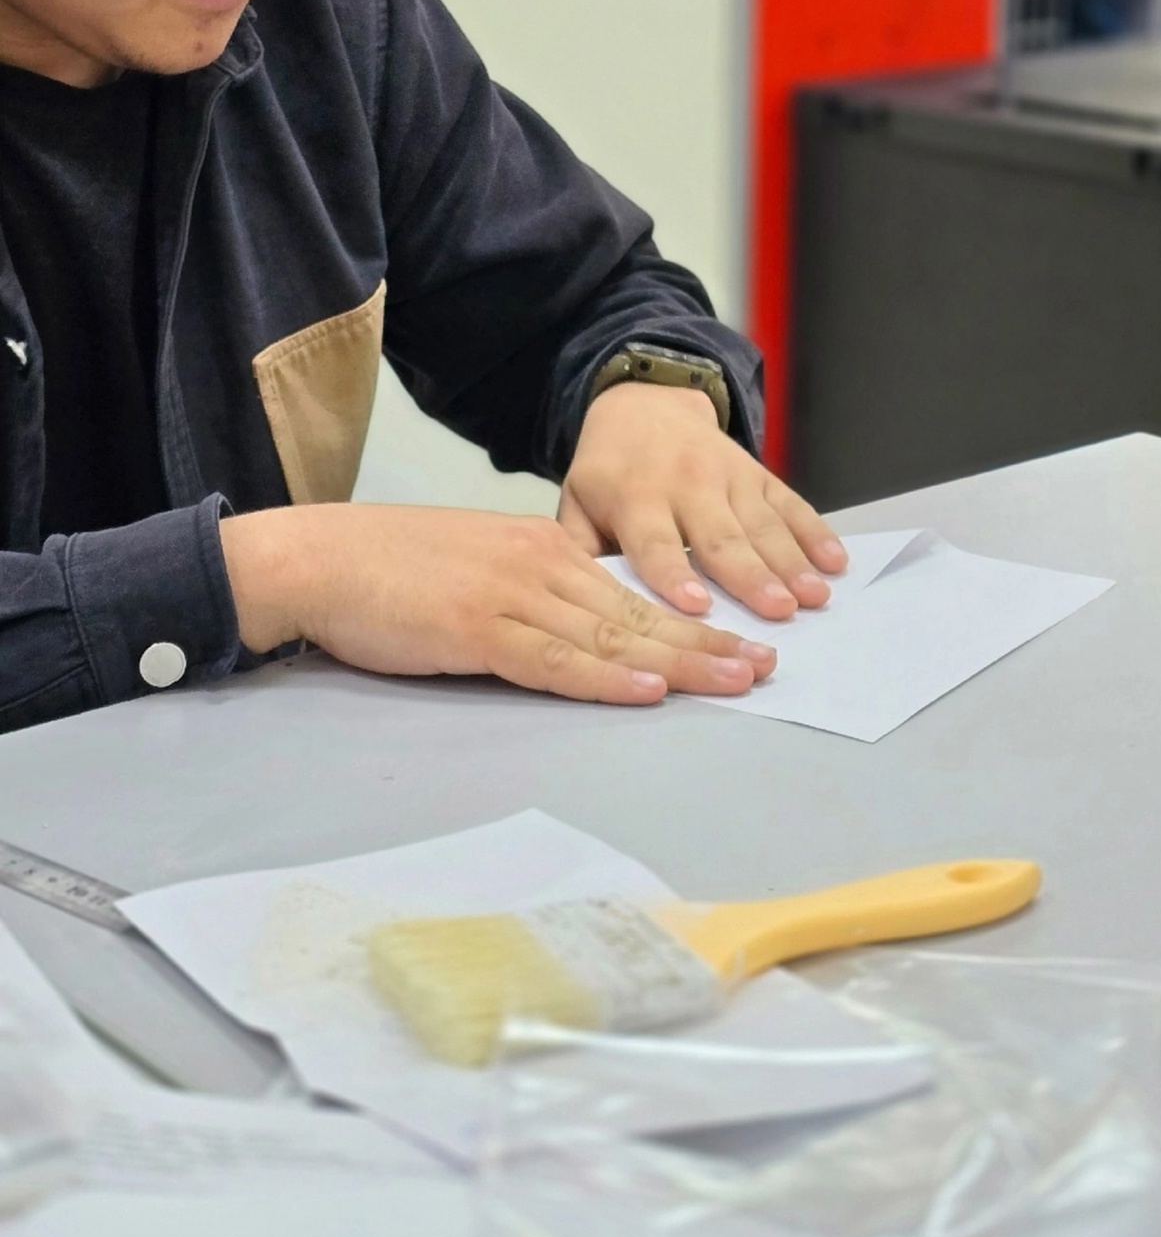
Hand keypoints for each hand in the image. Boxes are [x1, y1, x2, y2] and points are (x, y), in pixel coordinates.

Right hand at [218, 502, 777, 706]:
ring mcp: (509, 592)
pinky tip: (647, 690)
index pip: (630, 593)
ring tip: (735, 682)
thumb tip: (574, 635)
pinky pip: (554, 659)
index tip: (741, 641)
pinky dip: (605, 678)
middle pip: (637, 614)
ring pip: (611, 635)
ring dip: (679, 663)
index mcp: (539, 547)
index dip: (690, 622)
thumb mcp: (474, 569)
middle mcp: (537, 563)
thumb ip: (526, 596)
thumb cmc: (387, 571)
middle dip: (707, 644)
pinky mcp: (475, 626)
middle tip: (766, 668)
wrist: (319, 558)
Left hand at [558, 382, 845, 621]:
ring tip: (814, 596)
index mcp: (633, 497)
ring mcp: (728, 476)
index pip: (655, 542)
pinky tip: (836, 560)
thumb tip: (579, 600)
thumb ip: (578, 548)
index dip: (675, 574)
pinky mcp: (758, 473)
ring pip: (762, 524)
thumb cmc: (608, 471)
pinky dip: (815, 531)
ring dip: (791, 561)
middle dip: (751, 575)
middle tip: (778, 611)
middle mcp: (686, 485)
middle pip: (721, 537)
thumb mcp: (576, 500)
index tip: (698, 607)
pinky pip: (790, 503)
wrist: (644, 404)